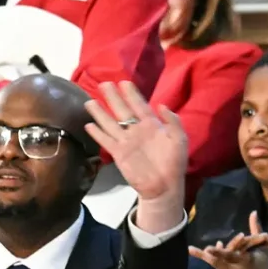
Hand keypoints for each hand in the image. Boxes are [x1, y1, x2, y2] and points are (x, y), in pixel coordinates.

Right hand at [85, 81, 188, 231]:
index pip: (139, 105)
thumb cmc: (174, 163)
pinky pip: (106, 141)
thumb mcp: (179, 140)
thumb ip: (173, 121)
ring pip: (110, 123)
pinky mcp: (119, 154)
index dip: (132, 94)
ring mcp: (126, 142)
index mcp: (152, 125)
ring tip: (89, 101)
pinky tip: (88, 125)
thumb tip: (161, 105)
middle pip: (122, 110)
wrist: (164, 186)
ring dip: (100, 113)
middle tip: (104, 83)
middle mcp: (136, 130)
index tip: (124, 82)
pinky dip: (97, 134)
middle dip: (113, 97)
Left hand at [188, 211, 267, 268]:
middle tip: (189, 250)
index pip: (230, 255)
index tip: (207, 248)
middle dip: (202, 258)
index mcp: (244, 261)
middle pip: (217, 265)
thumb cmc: (264, 266)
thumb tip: (253, 212)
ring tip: (188, 262)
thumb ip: (256, 230)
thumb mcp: (262, 248)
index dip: (219, 252)